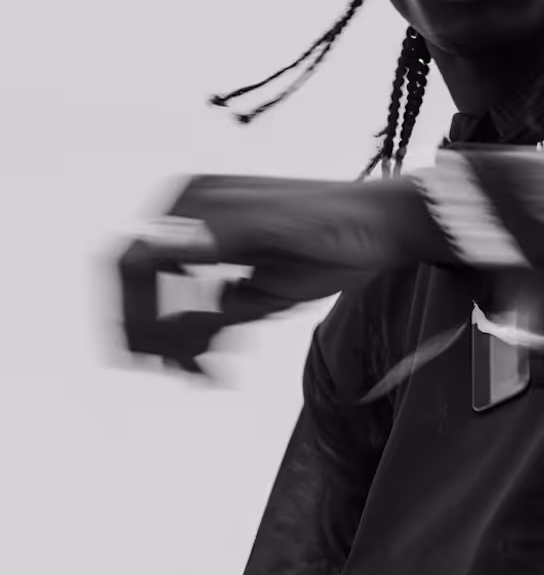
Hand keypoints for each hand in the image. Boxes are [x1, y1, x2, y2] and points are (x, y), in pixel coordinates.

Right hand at [116, 174, 398, 374]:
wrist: (378, 230)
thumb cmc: (335, 219)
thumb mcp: (277, 226)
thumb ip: (218, 236)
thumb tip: (154, 247)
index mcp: (193, 202)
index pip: (135, 261)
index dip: (133, 311)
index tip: (147, 354)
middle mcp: (191, 225)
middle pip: (142, 290)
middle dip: (153, 336)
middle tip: (179, 370)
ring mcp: (210, 256)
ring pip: (167, 313)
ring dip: (176, 349)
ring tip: (205, 372)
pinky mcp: (231, 280)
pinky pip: (197, 321)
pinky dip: (200, 349)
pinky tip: (213, 369)